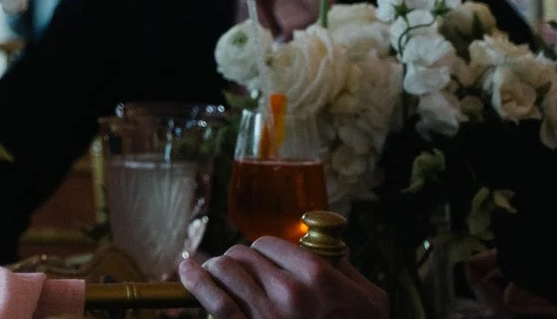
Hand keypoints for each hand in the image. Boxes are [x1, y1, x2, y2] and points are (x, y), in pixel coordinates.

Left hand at [179, 240, 386, 318]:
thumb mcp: (369, 299)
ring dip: (217, 268)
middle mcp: (290, 292)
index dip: (263, 250)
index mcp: (318, 278)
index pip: (269, 244)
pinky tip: (187, 271)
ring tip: (216, 272)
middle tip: (242, 271)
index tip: (264, 261)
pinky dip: (195, 280)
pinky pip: (212, 299)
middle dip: (240, 260)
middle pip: (243, 254)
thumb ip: (343, 268)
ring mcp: (266, 314)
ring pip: (224, 269)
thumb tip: (320, 245)